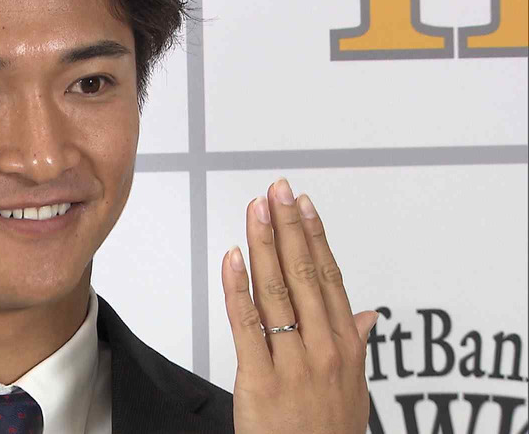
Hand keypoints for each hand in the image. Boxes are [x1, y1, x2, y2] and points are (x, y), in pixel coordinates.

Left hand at [221, 178, 378, 433]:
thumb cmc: (328, 431)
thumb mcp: (353, 386)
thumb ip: (356, 342)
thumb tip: (368, 314)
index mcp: (346, 345)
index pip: (330, 276)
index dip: (315, 237)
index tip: (303, 206)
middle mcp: (323, 348)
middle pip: (305, 274)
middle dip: (288, 227)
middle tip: (277, 191)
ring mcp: (292, 362)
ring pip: (276, 291)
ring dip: (264, 244)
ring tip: (256, 209)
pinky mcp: (260, 378)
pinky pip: (246, 324)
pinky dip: (237, 287)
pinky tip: (233, 257)